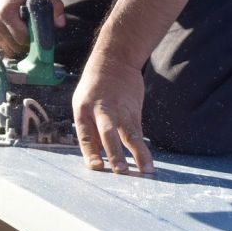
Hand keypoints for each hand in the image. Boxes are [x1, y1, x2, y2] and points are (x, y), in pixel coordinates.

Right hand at [0, 0, 64, 58]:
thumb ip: (55, 3)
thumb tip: (60, 24)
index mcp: (5, 12)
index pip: (22, 37)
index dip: (35, 39)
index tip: (43, 35)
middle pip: (15, 47)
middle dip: (28, 46)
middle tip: (37, 37)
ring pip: (8, 51)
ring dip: (20, 49)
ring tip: (28, 37)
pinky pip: (0, 50)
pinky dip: (11, 49)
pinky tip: (18, 41)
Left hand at [72, 54, 153, 174]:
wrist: (114, 59)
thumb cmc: (94, 88)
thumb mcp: (83, 104)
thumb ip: (90, 130)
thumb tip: (96, 157)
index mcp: (83, 110)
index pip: (85, 135)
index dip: (90, 152)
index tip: (97, 167)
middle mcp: (102, 110)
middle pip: (107, 132)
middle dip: (114, 152)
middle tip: (119, 170)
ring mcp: (120, 110)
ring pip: (130, 133)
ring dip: (138, 153)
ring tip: (146, 170)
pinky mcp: (135, 110)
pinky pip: (138, 131)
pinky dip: (142, 148)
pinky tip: (148, 163)